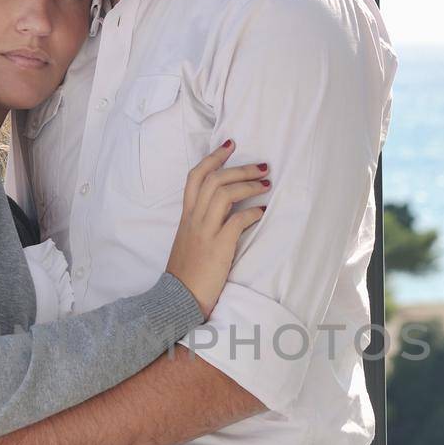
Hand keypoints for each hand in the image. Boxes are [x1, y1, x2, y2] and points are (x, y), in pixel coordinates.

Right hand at [164, 140, 268, 318]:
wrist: (177, 299)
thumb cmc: (186, 274)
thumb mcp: (189, 242)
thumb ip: (201, 224)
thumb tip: (226, 213)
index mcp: (186, 216)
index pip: (195, 177)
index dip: (213, 158)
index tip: (230, 145)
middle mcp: (193, 219)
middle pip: (214, 179)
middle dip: (240, 168)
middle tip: (262, 167)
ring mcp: (204, 232)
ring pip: (224, 194)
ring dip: (249, 186)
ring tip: (266, 186)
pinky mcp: (217, 247)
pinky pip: (237, 221)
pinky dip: (252, 213)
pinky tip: (261, 213)